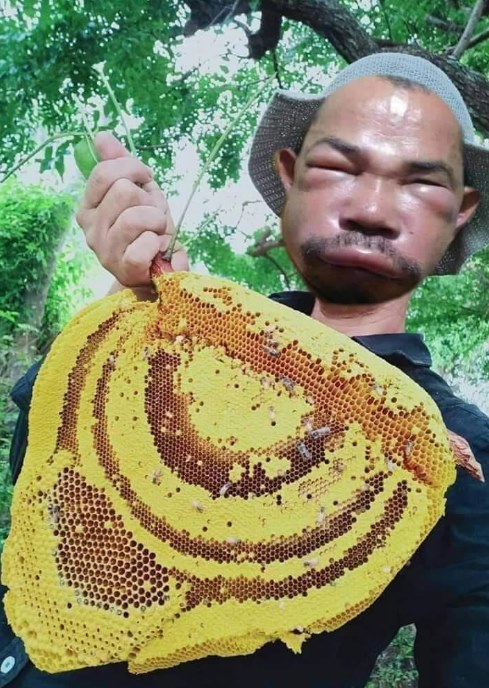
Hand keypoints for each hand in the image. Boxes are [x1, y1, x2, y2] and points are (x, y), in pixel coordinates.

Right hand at [75, 132, 188, 287]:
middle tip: (152, 215)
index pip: (105, 172)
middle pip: (123, 191)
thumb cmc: (146, 229)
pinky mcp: (123, 269)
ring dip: (156, 221)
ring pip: (135, 217)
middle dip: (148, 199)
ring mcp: (104, 250)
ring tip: (156, 232)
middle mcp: (91, 227)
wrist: (155, 271)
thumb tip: (102, 136)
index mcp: (89, 205)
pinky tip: (156, 249)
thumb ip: (119, 164)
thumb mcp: (137, 192)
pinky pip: (142, 246)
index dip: (133, 169)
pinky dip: (157, 244)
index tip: (146, 179)